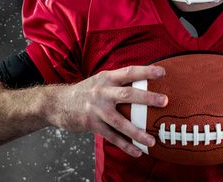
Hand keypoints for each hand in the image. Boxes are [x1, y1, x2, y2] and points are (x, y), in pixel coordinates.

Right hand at [47, 66, 167, 157]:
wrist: (57, 103)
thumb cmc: (86, 91)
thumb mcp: (100, 80)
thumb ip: (118, 81)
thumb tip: (144, 82)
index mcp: (106, 78)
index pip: (129, 72)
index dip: (146, 71)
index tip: (163, 73)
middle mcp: (102, 92)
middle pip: (127, 94)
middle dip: (147, 98)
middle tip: (165, 101)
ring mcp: (97, 109)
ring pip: (120, 122)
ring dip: (137, 132)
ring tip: (152, 140)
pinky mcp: (92, 124)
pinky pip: (112, 137)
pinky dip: (125, 145)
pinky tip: (137, 151)